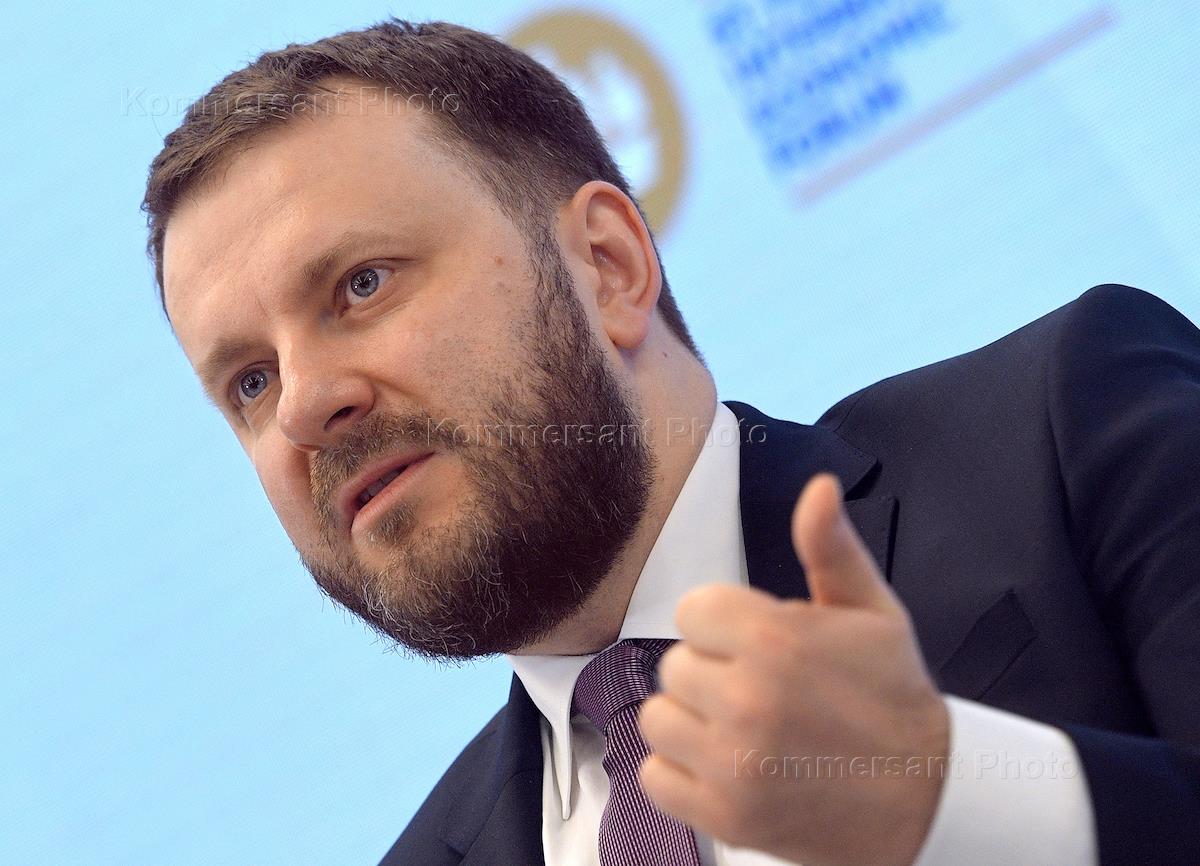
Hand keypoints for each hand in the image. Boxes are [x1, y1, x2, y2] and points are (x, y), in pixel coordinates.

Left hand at [638, 473, 949, 865]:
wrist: (928, 798)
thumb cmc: (895, 699)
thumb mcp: (872, 611)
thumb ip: (830, 547)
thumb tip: (819, 487)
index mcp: (775, 638)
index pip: (692, 611)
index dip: (722, 627)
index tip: (752, 646)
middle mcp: (748, 698)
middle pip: (675, 665)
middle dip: (710, 674)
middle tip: (757, 693)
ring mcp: (733, 763)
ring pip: (657, 719)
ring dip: (689, 723)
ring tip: (736, 730)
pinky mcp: (725, 816)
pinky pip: (655, 778)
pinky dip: (680, 776)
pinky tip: (722, 767)